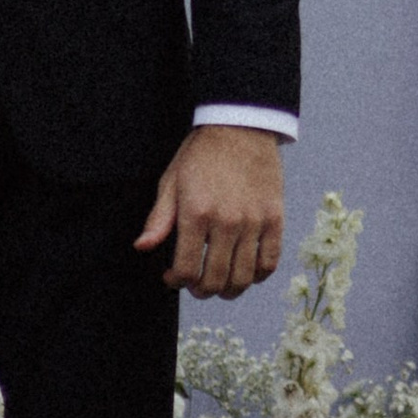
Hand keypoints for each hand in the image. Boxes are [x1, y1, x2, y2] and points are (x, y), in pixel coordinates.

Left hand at [136, 124, 285, 299]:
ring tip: (220, 285)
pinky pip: (270, 262)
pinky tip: (246, 273)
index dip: (176, 281)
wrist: (240, 127)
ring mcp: (253, 222)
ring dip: (229, 290)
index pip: (185, 269)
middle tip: (195, 286)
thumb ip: (159, 219)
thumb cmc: (201, 154)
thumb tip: (142, 247)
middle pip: (214, 279)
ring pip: (243, 277)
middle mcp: (226, 222)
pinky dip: (258, 276)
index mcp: (196, 213)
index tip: (172, 277)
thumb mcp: (171, 182)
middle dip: (201, 291)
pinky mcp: (275, 219)